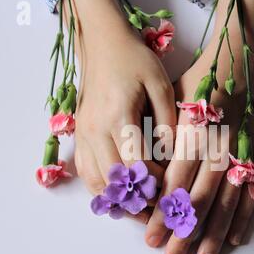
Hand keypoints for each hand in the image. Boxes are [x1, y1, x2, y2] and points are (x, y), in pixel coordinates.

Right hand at [67, 0, 175, 215]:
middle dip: (140, 202)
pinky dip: (102, 189)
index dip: (157, 186)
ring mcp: (83, 134)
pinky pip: (86, 172)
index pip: (138, 167)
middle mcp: (95, 130)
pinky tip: (119, 193)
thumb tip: (170, 159)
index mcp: (119, 117)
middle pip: (115, 182)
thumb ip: (168, 123)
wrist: (102, 43)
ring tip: (141, 210)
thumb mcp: (161, 85)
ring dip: (118, 202)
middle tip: (161, 210)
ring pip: (96, 183)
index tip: (174, 192)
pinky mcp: (80, 134)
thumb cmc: (134, 60)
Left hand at [144, 0, 253, 253]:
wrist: (239, 64)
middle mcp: (220, 145)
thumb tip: (141, 174)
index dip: (163, 210)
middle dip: (185, 231)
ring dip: (216, 233)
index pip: (177, 179)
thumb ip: (159, 135)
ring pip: (229, 200)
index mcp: (194, 131)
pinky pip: (253, 191)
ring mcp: (243, 152)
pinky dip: (246, 216)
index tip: (150, 236)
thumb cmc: (199, 82)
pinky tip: (236, 239)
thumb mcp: (172, 99)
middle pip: (202, 196)